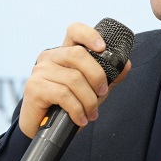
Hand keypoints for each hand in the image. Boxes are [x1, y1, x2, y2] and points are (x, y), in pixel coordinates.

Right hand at [18, 22, 131, 138]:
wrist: (42, 129)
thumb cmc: (66, 106)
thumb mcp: (91, 90)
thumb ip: (108, 77)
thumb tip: (126, 65)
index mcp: (64, 53)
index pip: (75, 31)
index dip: (89, 35)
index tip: (102, 47)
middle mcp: (50, 57)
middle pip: (78, 54)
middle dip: (97, 76)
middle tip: (102, 93)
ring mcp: (40, 71)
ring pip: (73, 78)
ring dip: (88, 100)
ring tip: (91, 113)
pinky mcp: (34, 87)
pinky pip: (63, 95)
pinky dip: (77, 109)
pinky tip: (80, 119)